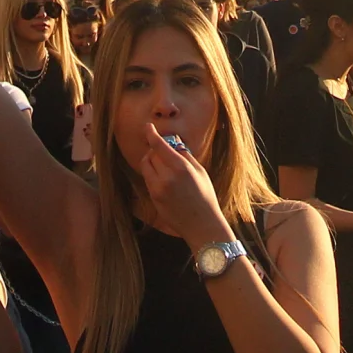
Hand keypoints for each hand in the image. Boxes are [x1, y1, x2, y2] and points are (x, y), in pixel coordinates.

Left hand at [139, 125, 228, 248]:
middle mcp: (167, 177)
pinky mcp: (153, 198)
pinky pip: (148, 178)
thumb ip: (185, 155)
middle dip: (156, 150)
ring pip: (146, 165)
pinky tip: (164, 179)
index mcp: (181, 168)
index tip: (147, 127)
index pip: (159, 146)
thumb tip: (173, 141)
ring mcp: (158, 189)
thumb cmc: (205, 196)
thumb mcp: (200, 171)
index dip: (151, 134)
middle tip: (165, 152)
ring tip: (164, 166)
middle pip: (151, 154)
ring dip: (152, 161)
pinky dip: (152, 174)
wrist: (202, 225)